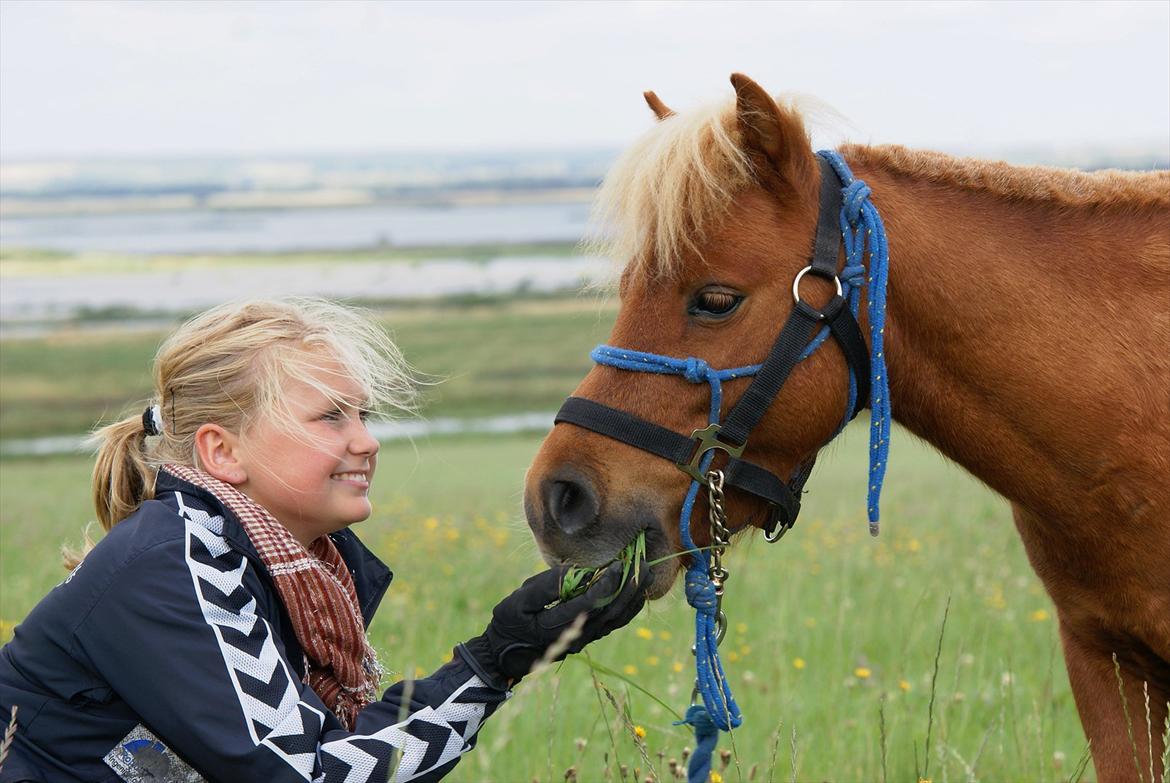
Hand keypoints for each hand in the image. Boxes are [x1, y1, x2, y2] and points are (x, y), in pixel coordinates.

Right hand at [459, 560, 647, 686]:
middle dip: (628, 588)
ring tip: (646, 576)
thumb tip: (574, 572)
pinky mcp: (587, 639)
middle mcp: (575, 636)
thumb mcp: (519, 599)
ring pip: (615, 620)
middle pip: (609, 612)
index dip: (606, 585)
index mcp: (555, 625)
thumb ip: (546, 586)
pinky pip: (613, 624)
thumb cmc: (509, 621)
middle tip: (642, 565)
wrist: (506, 653)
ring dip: (633, 597)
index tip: (616, 565)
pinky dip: (628, 609)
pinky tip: (637, 594)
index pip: (589, 605)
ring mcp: (583, 640)